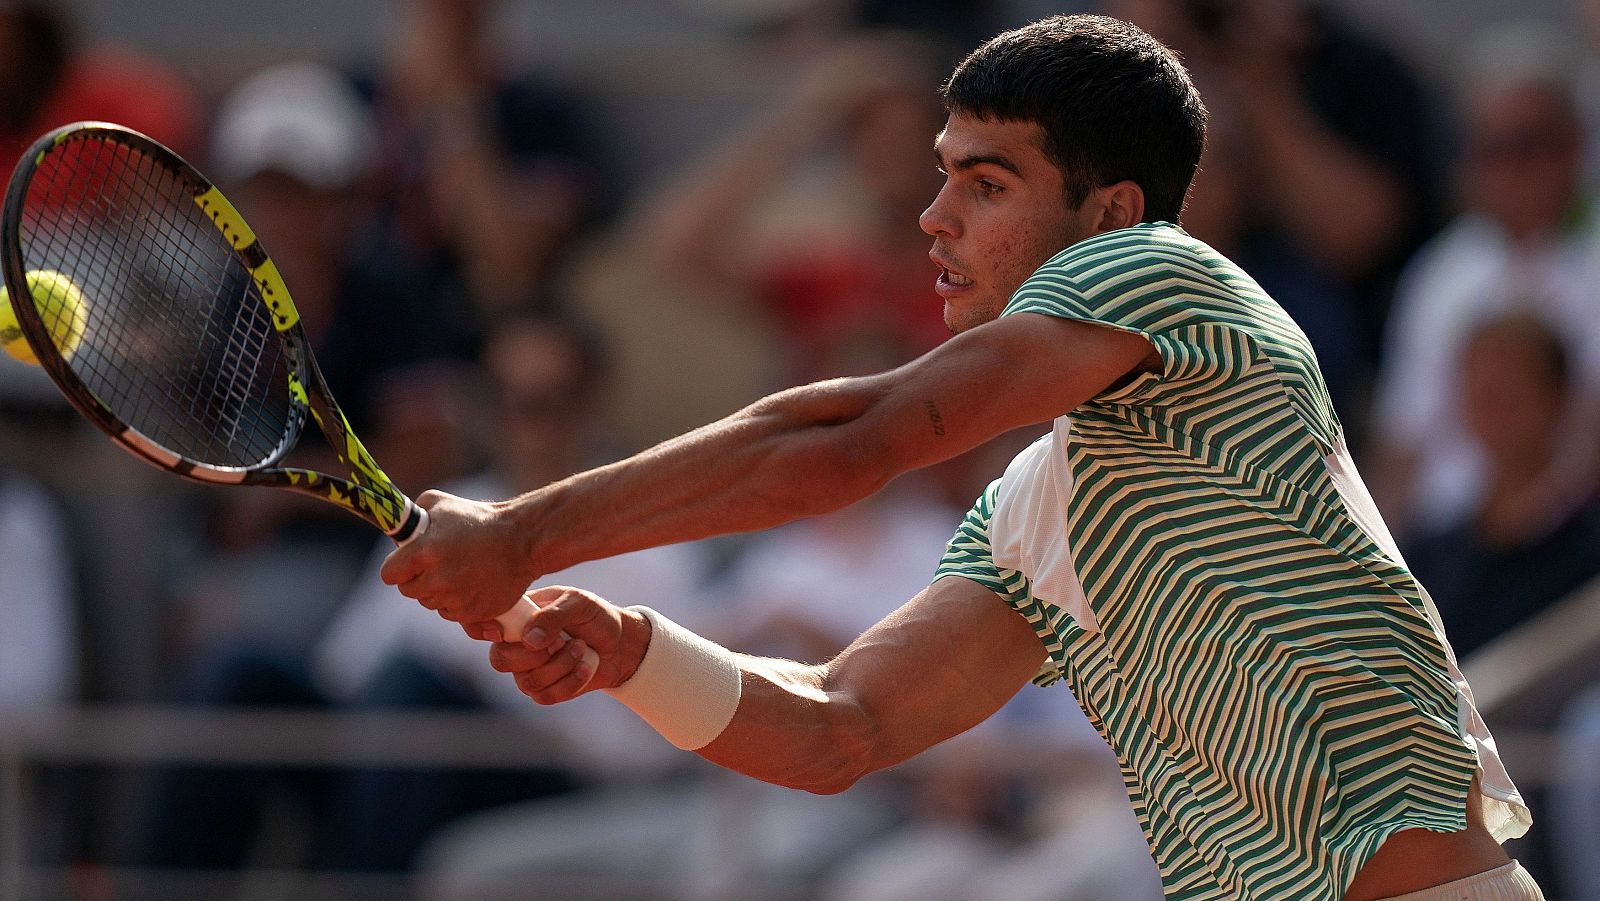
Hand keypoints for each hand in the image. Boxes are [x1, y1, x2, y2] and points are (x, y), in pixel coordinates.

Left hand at [380, 489, 537, 624]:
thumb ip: (412, 516)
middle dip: (418, 578)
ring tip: (459, 571)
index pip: (389, 574)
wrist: (522, 540)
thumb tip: (397, 529)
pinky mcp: (473, 613)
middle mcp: (437, 579)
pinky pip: (452, 614)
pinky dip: (458, 602)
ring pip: (431, 603)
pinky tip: (471, 583)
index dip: (397, 568)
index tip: (407, 562)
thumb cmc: (479, 518)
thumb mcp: (440, 504)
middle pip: (409, 590)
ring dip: (438, 591)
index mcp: (424, 551)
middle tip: (437, 564)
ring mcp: (456, 599)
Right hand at [476, 586, 651, 704]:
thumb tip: (529, 641)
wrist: (621, 644)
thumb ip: (554, 616)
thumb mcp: (579, 604)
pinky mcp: (545, 690)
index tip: (507, 632)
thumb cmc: (596, 616)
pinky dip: (571, 682)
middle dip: (534, 655)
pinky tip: (585, 667)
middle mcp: (517, 644)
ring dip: (561, 666)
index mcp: (518, 616)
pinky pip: (546, 696)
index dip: (489, 631)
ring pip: (527, 682)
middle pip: (500, 660)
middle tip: (562, 641)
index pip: (487, 625)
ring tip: (582, 649)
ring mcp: (529, 670)